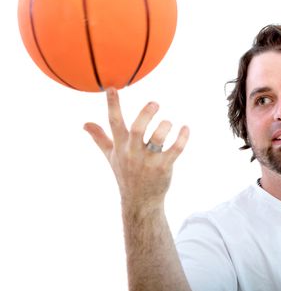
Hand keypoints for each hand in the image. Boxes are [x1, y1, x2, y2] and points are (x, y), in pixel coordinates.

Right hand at [84, 88, 188, 208]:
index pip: (114, 123)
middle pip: (137, 129)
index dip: (112, 105)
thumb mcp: (111, 156)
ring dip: (165, 126)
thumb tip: (84, 124)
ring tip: (168, 122)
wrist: (139, 202)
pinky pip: (175, 149)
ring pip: (158, 139)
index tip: (111, 88)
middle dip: (146, 114)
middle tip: (155, 104)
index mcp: (120, 146)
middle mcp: (133, 152)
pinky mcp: (163, 167)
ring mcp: (148, 161)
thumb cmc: (126, 174)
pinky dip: (182, 138)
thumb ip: (99, 138)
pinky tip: (185, 128)